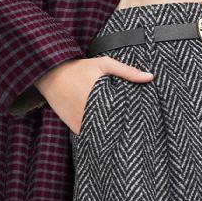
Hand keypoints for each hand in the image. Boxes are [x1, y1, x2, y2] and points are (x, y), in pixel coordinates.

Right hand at [37, 56, 154, 134]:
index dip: (133, 121)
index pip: (123, 116)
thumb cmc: (80, 68)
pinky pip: (90, 136)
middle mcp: (90, 113)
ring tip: (124, 134)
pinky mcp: (74, 127)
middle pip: (114, 129)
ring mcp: (81, 122)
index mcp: (101, 98)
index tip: (143, 123)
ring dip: (112, 135)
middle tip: (138, 132)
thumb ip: (127, 71)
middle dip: (125, 130)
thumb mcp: (104, 64)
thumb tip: (150, 77)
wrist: (51, 74)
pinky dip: (98, 136)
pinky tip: (107, 134)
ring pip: (102, 135)